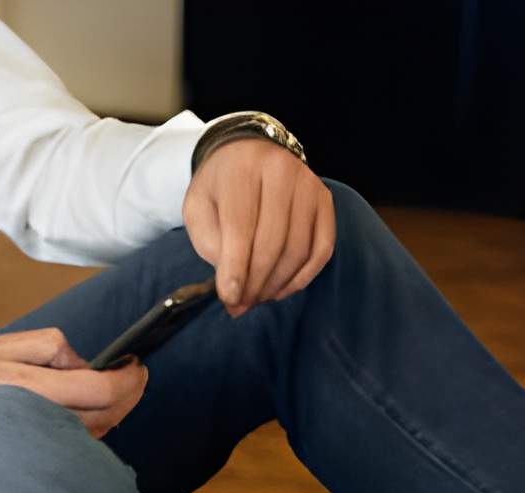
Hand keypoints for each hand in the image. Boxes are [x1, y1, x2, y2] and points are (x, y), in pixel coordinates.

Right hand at [0, 328, 146, 438]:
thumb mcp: (1, 346)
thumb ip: (50, 346)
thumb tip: (84, 364)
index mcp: (31, 388)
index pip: (102, 392)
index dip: (130, 381)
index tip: (138, 368)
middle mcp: (38, 422)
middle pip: (106, 417)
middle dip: (126, 395)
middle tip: (132, 376)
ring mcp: (37, 448)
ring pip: (94, 435)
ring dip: (108, 413)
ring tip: (102, 391)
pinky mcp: (34, 463)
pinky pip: (73, 447)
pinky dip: (87, 429)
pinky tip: (79, 414)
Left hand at [183, 138, 334, 317]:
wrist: (249, 155)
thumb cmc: (220, 188)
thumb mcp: (198, 208)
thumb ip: (210, 243)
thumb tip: (234, 286)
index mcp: (242, 169)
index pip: (241, 227)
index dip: (235, 268)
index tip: (229, 297)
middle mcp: (281, 171)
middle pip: (272, 243)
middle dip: (255, 283)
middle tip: (240, 305)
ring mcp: (309, 185)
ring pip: (298, 250)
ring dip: (276, 284)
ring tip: (256, 298)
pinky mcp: (325, 201)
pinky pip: (321, 250)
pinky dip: (302, 278)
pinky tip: (281, 289)